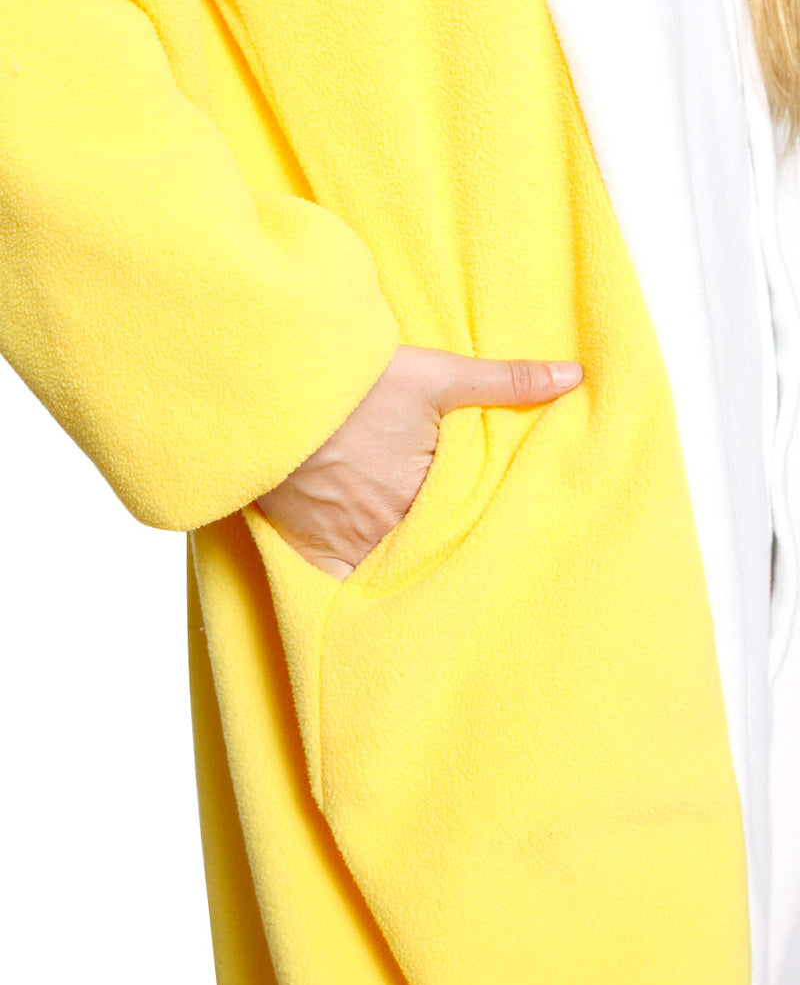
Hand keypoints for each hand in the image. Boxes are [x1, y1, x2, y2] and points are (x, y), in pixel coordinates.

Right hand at [255, 343, 582, 579]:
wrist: (275, 387)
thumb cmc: (358, 382)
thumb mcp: (437, 375)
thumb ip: (505, 382)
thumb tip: (572, 378)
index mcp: (425, 494)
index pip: (465, 532)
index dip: (476, 537)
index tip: (495, 550)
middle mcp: (388, 527)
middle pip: (425, 558)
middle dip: (441, 562)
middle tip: (467, 579)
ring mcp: (345, 541)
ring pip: (385, 576)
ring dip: (401, 577)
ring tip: (424, 594)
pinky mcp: (308, 547)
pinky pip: (337, 588)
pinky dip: (354, 593)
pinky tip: (371, 608)